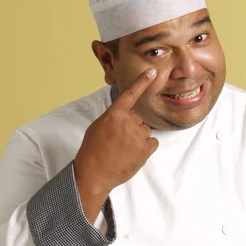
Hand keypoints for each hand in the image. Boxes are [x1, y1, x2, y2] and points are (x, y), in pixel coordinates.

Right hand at [73, 69, 158, 221]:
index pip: (130, 94)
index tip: (153, 71)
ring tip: (124, 150)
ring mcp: (137, 135)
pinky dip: (146, 148)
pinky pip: (152, 143)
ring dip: (138, 139)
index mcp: (114, 114)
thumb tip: (123, 116)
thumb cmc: (92, 150)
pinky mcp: (145, 149)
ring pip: (145, 131)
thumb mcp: (97, 126)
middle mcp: (128, 122)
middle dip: (131, 128)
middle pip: (138, 119)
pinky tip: (133, 154)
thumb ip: (112, 117)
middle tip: (118, 141)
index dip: (142, 81)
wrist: (94, 173)